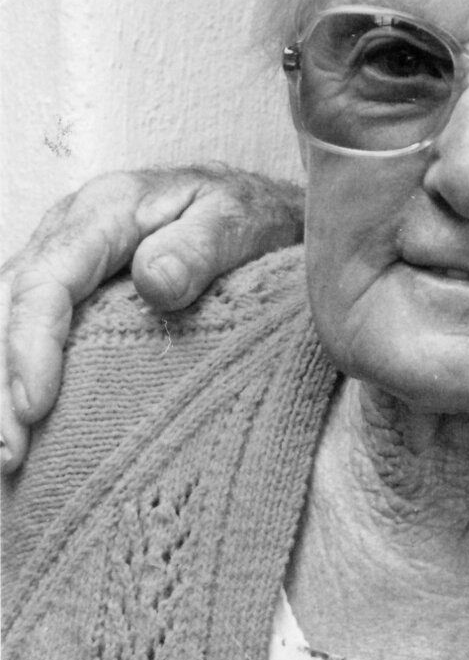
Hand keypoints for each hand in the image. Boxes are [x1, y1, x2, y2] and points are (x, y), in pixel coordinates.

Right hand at [0, 165, 302, 472]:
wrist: (252, 207)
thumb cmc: (246, 215)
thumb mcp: (238, 221)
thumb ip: (200, 247)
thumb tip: (155, 282)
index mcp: (105, 211)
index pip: (47, 280)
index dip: (30, 345)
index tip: (35, 408)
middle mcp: (67, 231)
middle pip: (7, 306)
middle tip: (9, 451)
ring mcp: (59, 258)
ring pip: (2, 318)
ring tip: (7, 453)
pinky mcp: (63, 286)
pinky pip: (20, 325)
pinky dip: (12, 373)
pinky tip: (17, 421)